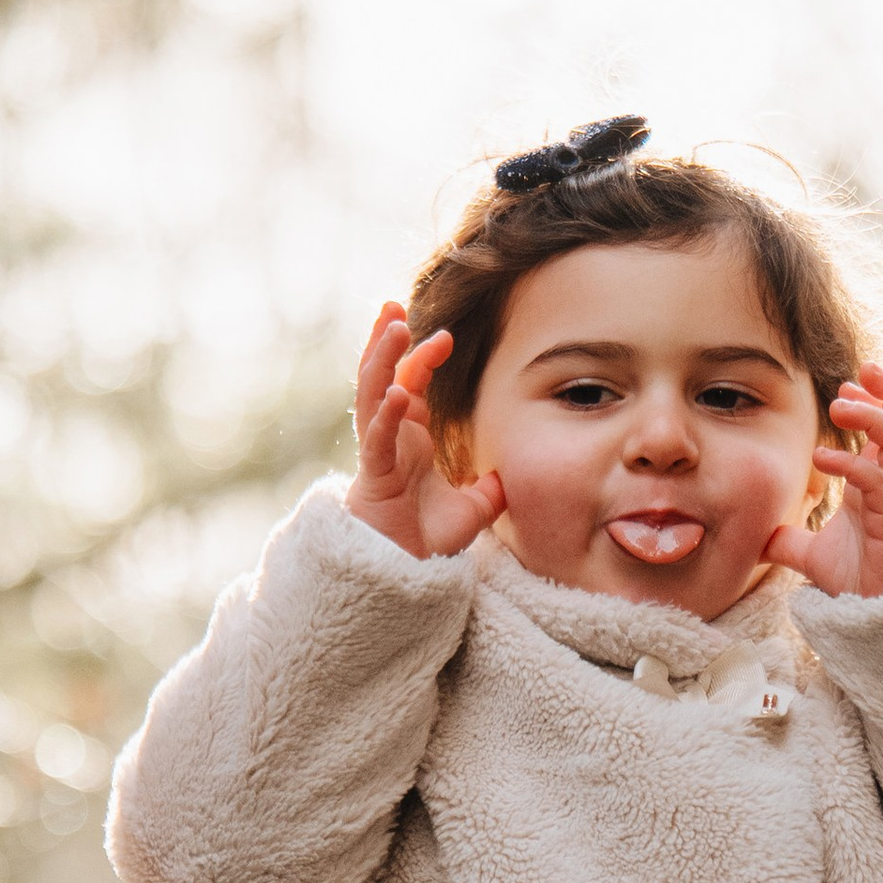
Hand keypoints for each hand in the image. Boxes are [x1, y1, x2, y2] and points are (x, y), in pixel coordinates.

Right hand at [342, 305, 504, 558]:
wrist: (405, 577)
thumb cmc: (426, 541)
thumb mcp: (473, 509)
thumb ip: (491, 487)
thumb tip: (510, 471)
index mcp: (410, 439)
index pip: (413, 385)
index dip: (424, 358)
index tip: (442, 335)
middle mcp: (391, 440)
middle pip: (383, 378)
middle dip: (386, 341)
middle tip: (391, 306)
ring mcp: (380, 455)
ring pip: (372, 397)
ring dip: (381, 362)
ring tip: (393, 328)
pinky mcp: (374, 478)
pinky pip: (378, 439)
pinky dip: (387, 415)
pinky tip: (399, 393)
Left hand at [766, 367, 882, 597]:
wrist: (877, 626)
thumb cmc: (858, 586)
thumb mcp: (813, 557)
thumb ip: (789, 541)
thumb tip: (759, 536)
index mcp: (878, 487)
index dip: (875, 403)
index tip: (846, 385)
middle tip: (862, 371)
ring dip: (876, 417)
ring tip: (841, 402)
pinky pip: (882, 485)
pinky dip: (853, 465)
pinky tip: (822, 456)